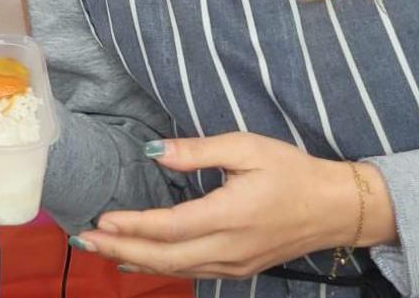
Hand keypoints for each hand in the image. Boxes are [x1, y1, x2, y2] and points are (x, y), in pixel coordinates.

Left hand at [76, 133, 397, 278]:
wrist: (335, 208)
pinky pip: (191, 272)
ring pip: (175, 270)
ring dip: (134, 260)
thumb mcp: (247, 147)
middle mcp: (230, 248)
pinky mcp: (238, 269)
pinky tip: (136, 260)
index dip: (133, 226)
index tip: (101, 219)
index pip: (171, 227)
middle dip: (119, 249)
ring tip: (98, 248)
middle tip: (83, 239)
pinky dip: (158, 268)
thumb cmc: (293, 172)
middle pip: (165, 258)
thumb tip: (156, 151)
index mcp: (231, 216)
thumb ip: (198, 151)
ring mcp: (234, 264)